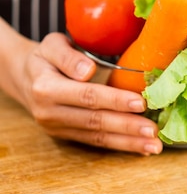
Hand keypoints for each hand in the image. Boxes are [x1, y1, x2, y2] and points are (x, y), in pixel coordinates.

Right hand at [10, 32, 161, 154]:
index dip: (115, 100)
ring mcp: (58, 128)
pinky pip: (97, 142)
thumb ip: (67, 55)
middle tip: (153, 131)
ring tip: (154, 146)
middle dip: (127, 127)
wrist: (26, 78)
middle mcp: (50, 112)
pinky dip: (121, 146)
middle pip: (95, 121)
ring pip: (98, 137)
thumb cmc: (46, 58)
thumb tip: (86, 70)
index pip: (87, 95)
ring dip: (129, 143)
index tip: (140, 103)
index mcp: (47, 88)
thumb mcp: (51, 45)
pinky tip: (142, 148)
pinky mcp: (68, 136)